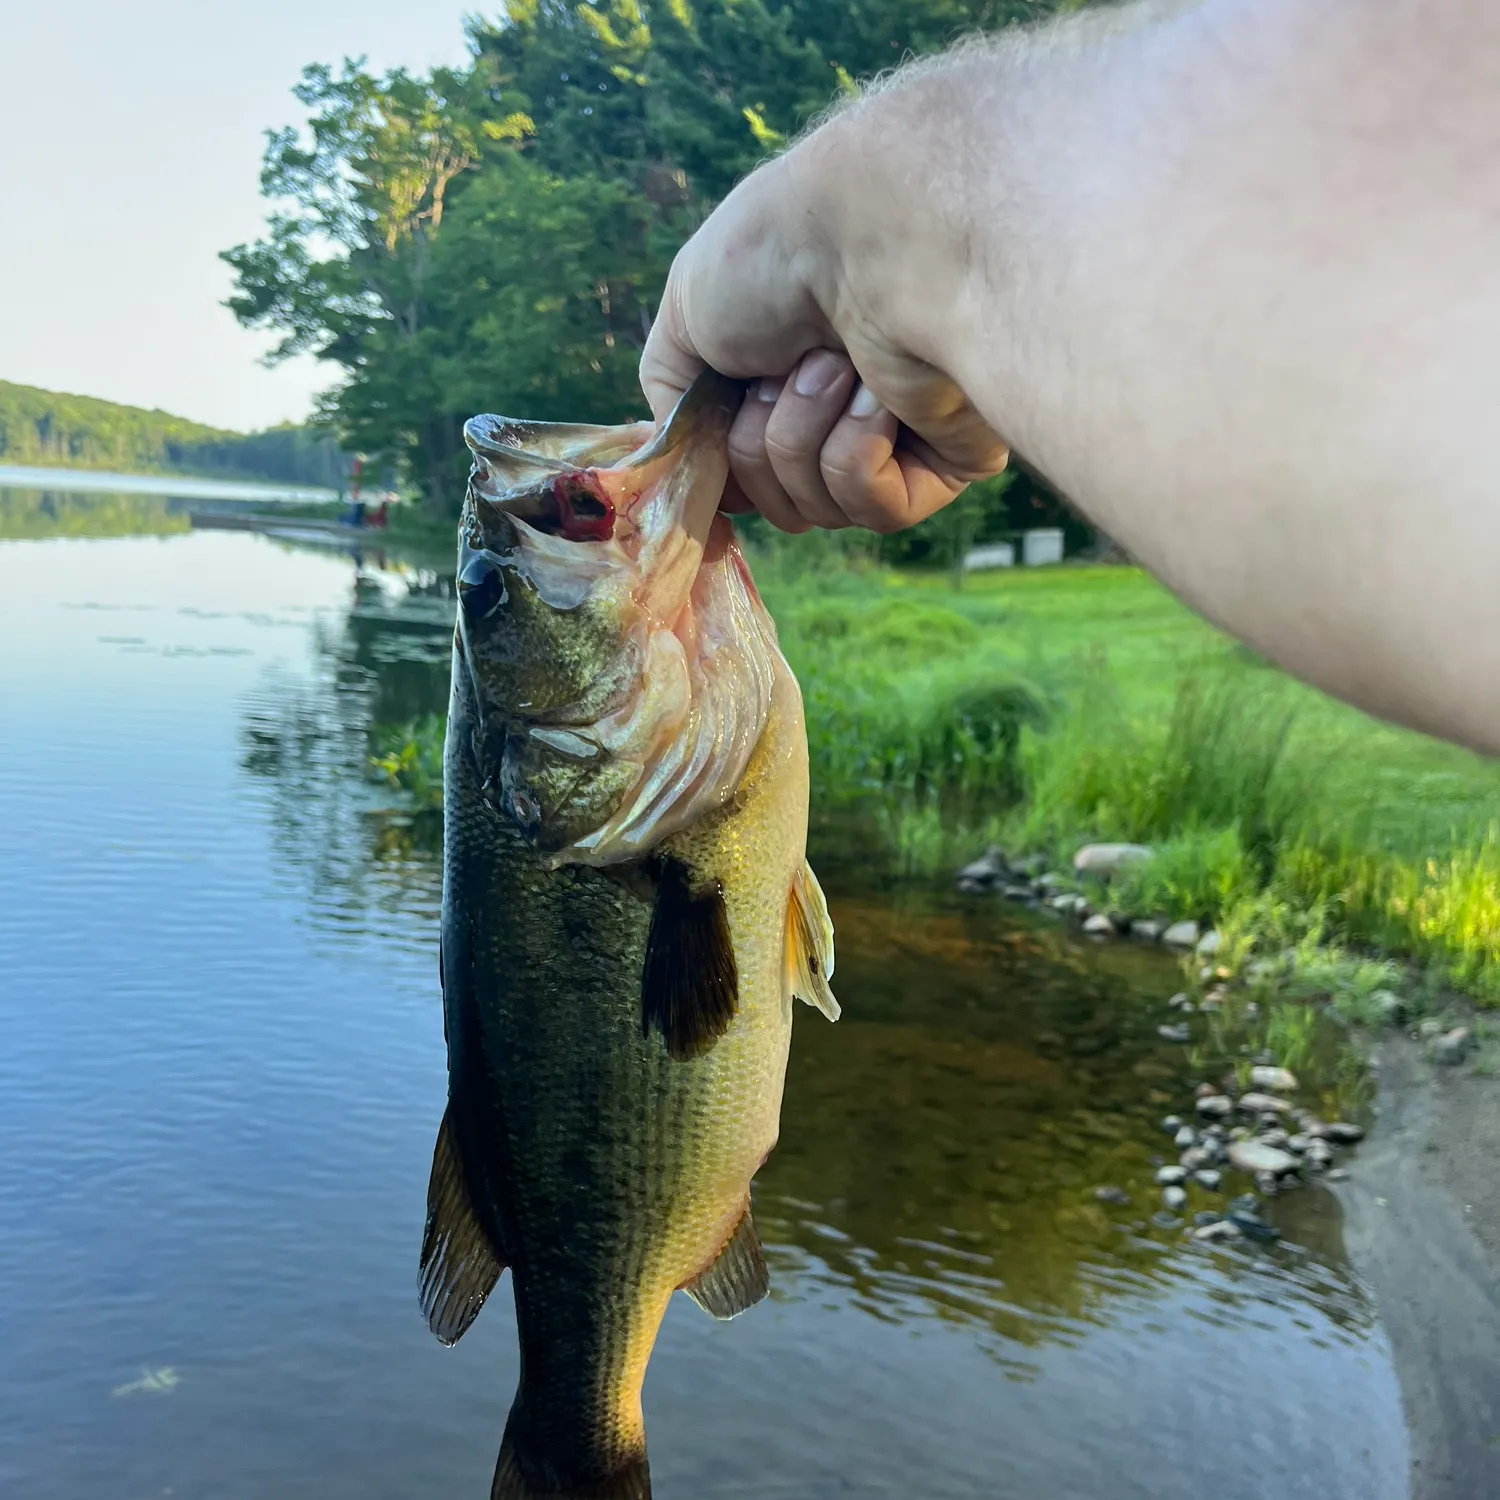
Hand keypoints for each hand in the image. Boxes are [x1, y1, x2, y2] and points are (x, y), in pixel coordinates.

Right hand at [640, 129, 1009, 533]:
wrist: (870, 235)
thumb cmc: (775, 257)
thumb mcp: (684, 314)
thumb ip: (673, 397)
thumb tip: (689, 467)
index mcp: (789, 388)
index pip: (744, 483)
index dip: (725, 464)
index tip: (719, 416)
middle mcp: (844, 420)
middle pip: (775, 506)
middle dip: (758, 440)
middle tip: (785, 366)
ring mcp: (899, 447)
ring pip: (818, 511)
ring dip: (803, 434)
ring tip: (834, 363)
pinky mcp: (948, 467)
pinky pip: (874, 509)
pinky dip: (855, 450)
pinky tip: (876, 391)